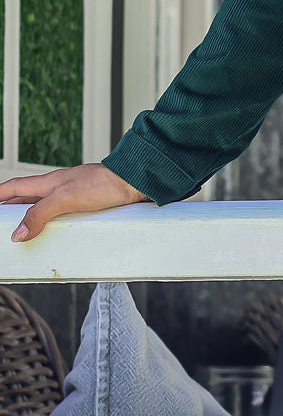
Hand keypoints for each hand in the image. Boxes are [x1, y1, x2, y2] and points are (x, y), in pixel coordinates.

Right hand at [0, 164, 149, 241]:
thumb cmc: (104, 183)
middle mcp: (58, 188)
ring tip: (23, 233)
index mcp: (48, 183)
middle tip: (4, 225)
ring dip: (32, 218)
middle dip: (11, 209)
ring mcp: (72, 195)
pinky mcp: (87, 204)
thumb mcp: (66, 198)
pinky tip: (55, 233)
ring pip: (44, 207)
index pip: (15, 187)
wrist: (135, 181)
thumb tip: (17, 233)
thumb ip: (40, 213)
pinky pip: (62, 215)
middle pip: (27, 198)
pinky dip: (52, 224)